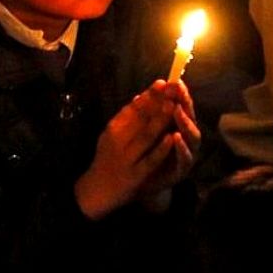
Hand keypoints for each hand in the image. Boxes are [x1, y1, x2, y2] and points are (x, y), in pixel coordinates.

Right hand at [75, 81, 197, 219]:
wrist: (99, 190)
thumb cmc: (107, 159)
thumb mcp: (111, 136)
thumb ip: (125, 119)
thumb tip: (139, 98)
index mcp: (113, 130)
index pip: (132, 109)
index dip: (148, 95)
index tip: (162, 82)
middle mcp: (118, 141)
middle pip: (140, 118)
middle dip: (158, 102)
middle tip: (173, 88)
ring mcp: (127, 158)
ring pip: (146, 136)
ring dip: (160, 120)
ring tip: (173, 105)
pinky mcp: (135, 174)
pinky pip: (150, 159)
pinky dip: (161, 148)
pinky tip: (172, 137)